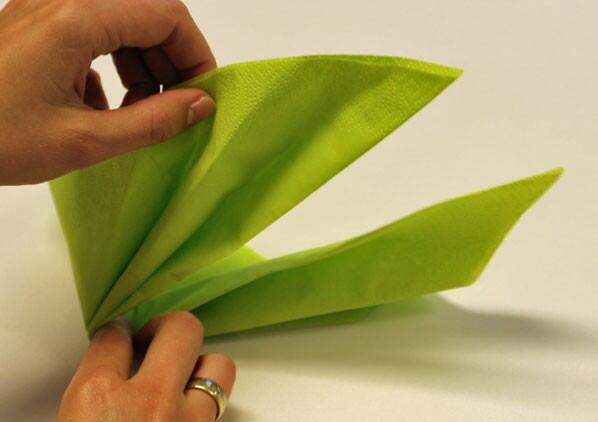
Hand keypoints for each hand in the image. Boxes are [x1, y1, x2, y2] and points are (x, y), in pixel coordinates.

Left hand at [0, 0, 216, 184]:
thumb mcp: (85, 140)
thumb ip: (153, 121)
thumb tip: (202, 105)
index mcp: (77, 18)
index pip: (168, 15)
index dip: (196, 55)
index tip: (201, 96)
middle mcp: (63, 0)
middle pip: (147, 13)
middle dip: (172, 60)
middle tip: (175, 106)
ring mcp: (45, 9)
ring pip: (123, 21)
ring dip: (145, 62)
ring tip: (141, 108)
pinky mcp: (35, 25)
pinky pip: (94, 30)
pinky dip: (114, 63)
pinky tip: (104, 104)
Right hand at [58, 312, 235, 421]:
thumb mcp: (70, 421)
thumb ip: (89, 394)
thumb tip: (111, 368)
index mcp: (96, 400)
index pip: (114, 335)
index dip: (117, 334)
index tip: (118, 337)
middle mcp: (150, 403)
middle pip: (177, 328)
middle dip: (164, 328)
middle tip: (151, 341)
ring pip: (217, 362)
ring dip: (198, 364)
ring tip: (180, 375)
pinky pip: (220, 402)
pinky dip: (205, 399)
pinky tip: (188, 407)